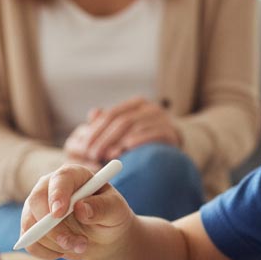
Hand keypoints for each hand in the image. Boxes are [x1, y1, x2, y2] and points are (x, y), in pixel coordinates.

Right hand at [20, 163, 132, 259]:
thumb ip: (102, 207)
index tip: (59, 213)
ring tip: (81, 246)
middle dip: (53, 227)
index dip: (57, 195)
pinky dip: (47, 252)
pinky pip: (30, 243)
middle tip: (75, 243)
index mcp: (73, 175)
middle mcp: (50, 187)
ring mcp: (37, 206)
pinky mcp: (31, 227)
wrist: (103, 235)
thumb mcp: (116, 211)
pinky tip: (65, 250)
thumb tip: (81, 208)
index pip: (60, 179)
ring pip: (31, 225)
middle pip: (36, 201)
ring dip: (55, 243)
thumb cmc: (111, 216)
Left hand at [63, 97, 180, 162]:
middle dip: (105, 139)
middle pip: (122, 120)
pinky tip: (126, 148)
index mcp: (136, 104)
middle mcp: (150, 108)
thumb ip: (109, 121)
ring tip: (106, 155)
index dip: (96, 130)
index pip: (111, 114)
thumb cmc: (145, 136)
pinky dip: (138, 140)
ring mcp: (162, 119)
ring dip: (118, 141)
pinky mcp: (171, 132)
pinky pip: (152, 133)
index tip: (85, 147)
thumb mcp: (126, 127)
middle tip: (93, 154)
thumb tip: (93, 114)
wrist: (175, 144)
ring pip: (134, 126)